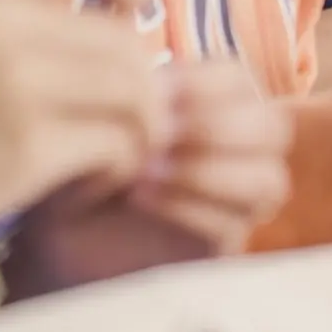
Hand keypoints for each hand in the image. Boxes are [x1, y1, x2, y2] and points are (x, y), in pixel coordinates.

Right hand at [0, 0, 166, 284]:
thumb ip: (10, 14)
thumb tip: (110, 22)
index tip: (131, 28)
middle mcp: (1, 18)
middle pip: (128, 41)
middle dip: (137, 93)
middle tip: (109, 134)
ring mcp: (15, 80)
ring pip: (135, 94)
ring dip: (131, 138)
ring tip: (94, 167)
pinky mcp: (24, 146)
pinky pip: (115, 148)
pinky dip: (110, 175)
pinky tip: (73, 194)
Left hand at [10, 62, 292, 290]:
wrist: (58, 229)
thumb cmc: (85, 160)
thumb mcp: (105, 116)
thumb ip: (137, 94)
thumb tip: (156, 87)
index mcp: (219, 107)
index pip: (243, 82)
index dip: (206, 82)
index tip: (156, 89)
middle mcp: (241, 154)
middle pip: (273, 129)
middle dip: (217, 126)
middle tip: (161, 132)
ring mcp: (237, 205)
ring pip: (267, 181)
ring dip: (207, 169)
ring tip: (149, 168)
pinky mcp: (220, 250)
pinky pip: (231, 226)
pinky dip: (188, 207)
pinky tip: (142, 196)